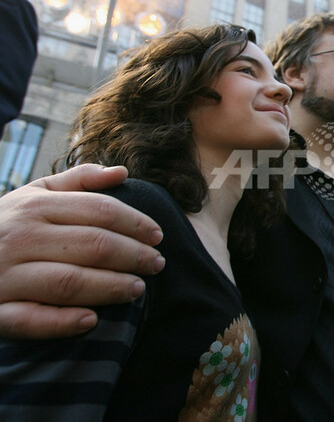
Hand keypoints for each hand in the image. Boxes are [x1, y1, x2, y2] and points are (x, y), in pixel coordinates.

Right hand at [0, 164, 164, 338]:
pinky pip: (30, 320)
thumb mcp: (32, 195)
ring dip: (110, 287)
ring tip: (138, 289)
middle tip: (158, 264)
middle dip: (134, 256)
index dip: (136, 223)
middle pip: (93, 246)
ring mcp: (4, 276)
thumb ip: (77, 182)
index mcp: (34, 207)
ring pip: (69, 282)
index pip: (100, 211)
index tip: (158, 236)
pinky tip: (91, 320)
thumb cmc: (3, 224)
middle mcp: (19, 238)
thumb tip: (122, 172)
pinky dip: (62, 322)